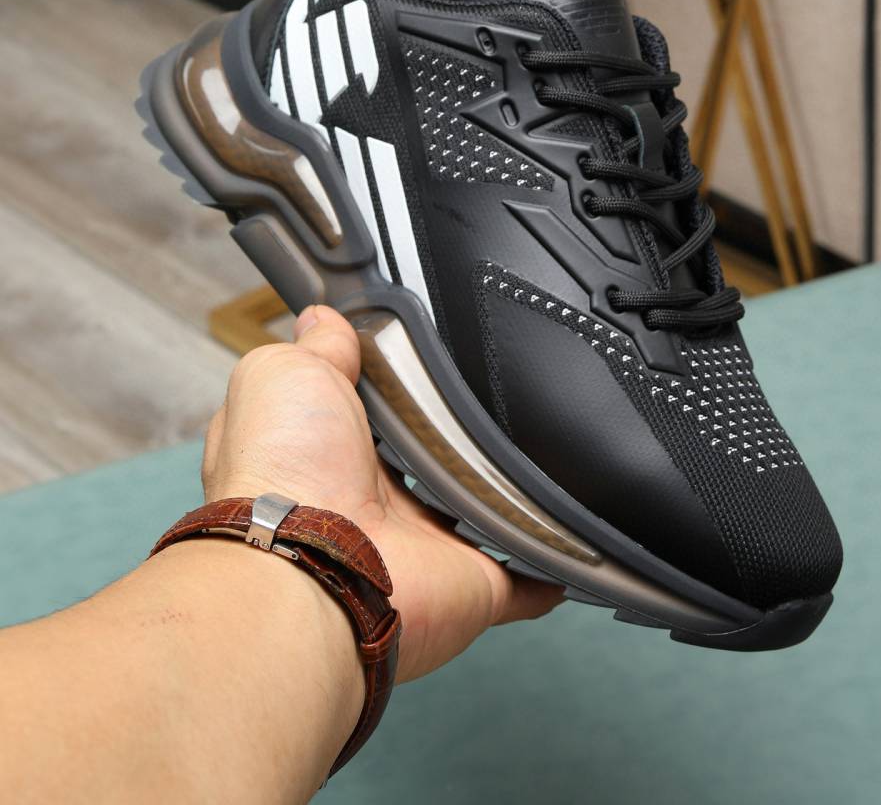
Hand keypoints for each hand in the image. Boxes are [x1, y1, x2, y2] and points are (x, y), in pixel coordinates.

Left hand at [202, 305, 561, 681]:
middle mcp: (376, 500)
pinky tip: (576, 540)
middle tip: (507, 391)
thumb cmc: (286, 468)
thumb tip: (326, 318)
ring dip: (509, 490)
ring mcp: (426, 544)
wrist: (312, 564)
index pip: (369, 412)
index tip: (424, 352)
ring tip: (555, 447)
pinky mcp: (473, 581)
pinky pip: (527, 578)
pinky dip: (552, 569)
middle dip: (458, 435)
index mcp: (331, 450)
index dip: (391, 385)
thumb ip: (317, 347)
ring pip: (483, 511)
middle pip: (432, 458)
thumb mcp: (285, 373)